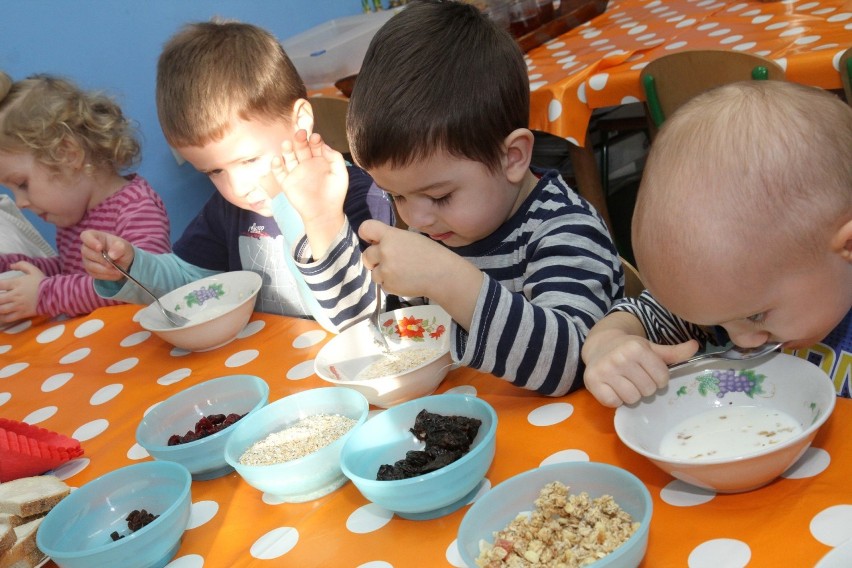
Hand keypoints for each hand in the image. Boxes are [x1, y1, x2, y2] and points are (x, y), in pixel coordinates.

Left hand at [0, 261, 43, 322]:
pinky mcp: (23, 314)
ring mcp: (18, 305)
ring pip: (1, 309)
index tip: (0, 287)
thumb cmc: (43, 282)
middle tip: (0, 298)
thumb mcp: (33, 270)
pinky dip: (2, 318)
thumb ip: (22, 265)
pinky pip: (8, 318)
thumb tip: (11, 266)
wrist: (55, 294)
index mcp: (16, 283)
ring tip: (0, 306)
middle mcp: (15, 295)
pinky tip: (2, 316)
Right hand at [80, 230, 134, 280]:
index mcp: (94, 236)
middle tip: (113, 263)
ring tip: (117, 270)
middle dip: (101, 259)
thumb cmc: (122, 249)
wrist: (123, 261)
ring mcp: (87, 259)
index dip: (90, 242)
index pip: (85, 236)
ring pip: (90, 265)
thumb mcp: (125, 247)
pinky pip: (94, 274)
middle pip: (87, 252)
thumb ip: (120, 248)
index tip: (100, 248)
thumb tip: (111, 255)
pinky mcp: (90, 270)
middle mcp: (87, 247)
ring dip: (104, 269)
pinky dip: (105, 275)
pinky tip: (114, 273)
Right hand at [271, 130, 347, 256]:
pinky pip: (279, 172)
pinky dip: (276, 165)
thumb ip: (335, 158)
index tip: (315, 138)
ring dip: (287, 149)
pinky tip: (277, 160)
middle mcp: (307, 164)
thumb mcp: (340, 174)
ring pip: (289, 157)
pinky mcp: (287, 183)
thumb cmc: (334, 195)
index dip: (315, 140)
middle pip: (301, 148)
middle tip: (300, 134)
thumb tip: (324, 146)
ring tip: (287, 144)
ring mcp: (296, 173)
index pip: (315, 146)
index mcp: (320, 161)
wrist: (324, 214)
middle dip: (300, 140)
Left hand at [359, 220, 481, 328]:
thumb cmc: (431, 254)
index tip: (370, 240)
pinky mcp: (388, 285)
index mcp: (390, 236)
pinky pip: (383, 285)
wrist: (442, 274)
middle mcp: (384, 251)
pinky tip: (405, 281)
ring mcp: (385, 270)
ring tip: (400, 273)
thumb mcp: (410, 238)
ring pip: (374, 273)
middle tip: (387, 262)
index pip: (366, 228)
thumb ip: (392, 240)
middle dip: (374, 260)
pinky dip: (391, 284)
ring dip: (383, 274)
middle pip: (366, 255)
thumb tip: (378, 245)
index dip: (365, 234)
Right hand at [583, 329, 698, 406]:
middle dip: (645, 387)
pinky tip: (613, 388)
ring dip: (631, 395)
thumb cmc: (629, 349)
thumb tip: (695, 346)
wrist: (600, 345)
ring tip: (625, 383)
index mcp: (636, 348)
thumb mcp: (651, 348)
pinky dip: (615, 399)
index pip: (662, 378)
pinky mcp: (592, 382)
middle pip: (647, 390)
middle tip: (636, 378)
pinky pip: (613, 402)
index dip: (658, 379)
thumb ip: (674, 352)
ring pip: (631, 398)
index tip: (649, 372)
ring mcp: (604, 370)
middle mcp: (619, 358)